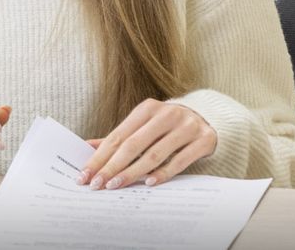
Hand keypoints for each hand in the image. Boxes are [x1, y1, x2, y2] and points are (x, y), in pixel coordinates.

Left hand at [79, 99, 216, 189]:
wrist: (209, 118)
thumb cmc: (167, 126)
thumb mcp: (144, 125)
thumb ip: (120, 137)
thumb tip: (88, 147)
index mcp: (147, 108)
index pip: (118, 136)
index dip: (100, 157)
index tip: (85, 176)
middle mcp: (166, 114)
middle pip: (133, 144)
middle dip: (112, 167)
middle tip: (97, 185)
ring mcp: (186, 126)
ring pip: (155, 153)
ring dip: (133, 172)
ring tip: (117, 186)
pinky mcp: (202, 140)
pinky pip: (180, 160)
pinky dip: (164, 173)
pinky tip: (149, 183)